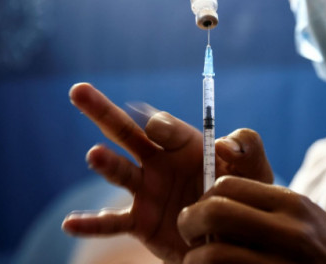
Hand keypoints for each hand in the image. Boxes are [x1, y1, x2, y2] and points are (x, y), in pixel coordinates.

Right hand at [61, 83, 272, 262]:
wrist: (237, 235)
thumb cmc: (246, 193)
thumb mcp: (255, 168)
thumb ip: (248, 146)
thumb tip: (226, 142)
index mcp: (184, 143)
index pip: (164, 126)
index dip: (160, 124)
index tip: (157, 130)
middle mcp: (159, 162)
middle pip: (127, 132)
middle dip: (103, 111)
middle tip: (79, 91)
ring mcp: (147, 191)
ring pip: (120, 173)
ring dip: (106, 163)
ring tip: (95, 155)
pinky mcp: (142, 222)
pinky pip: (113, 222)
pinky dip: (92, 223)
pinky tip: (70, 222)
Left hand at [177, 176, 325, 263]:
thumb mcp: (307, 219)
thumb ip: (268, 206)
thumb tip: (215, 197)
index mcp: (293, 204)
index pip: (228, 186)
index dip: (206, 197)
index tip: (202, 211)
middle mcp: (290, 232)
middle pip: (215, 212)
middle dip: (189, 222)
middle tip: (189, 235)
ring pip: (212, 254)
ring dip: (195, 259)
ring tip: (197, 261)